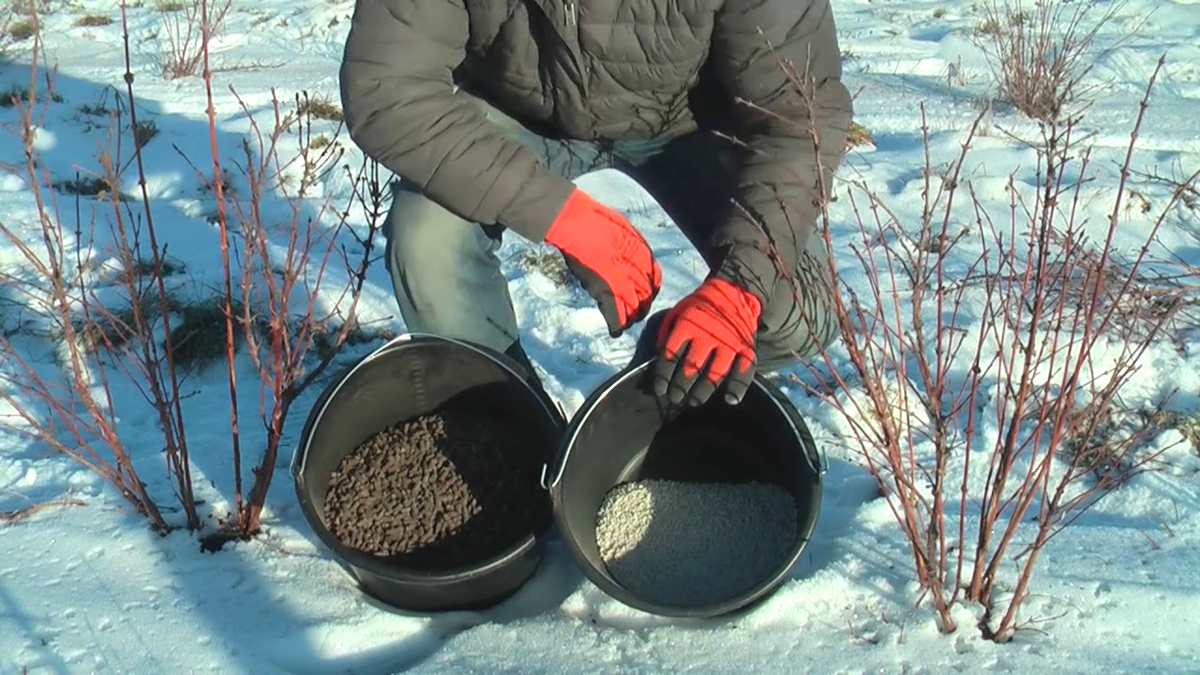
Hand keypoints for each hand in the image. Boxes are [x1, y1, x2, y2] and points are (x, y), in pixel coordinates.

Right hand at [545, 189, 660, 336]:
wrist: (577, 224)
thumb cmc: (595, 220)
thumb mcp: (623, 229)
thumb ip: (630, 245)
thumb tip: (628, 253)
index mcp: (644, 254)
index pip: (655, 280)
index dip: (651, 291)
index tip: (645, 295)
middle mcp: (638, 270)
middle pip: (647, 297)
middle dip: (642, 308)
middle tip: (636, 314)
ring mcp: (622, 282)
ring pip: (634, 309)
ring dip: (631, 318)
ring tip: (626, 323)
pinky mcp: (606, 292)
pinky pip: (615, 316)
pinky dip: (616, 326)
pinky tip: (615, 331)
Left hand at [653, 277, 760, 405]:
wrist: (734, 290)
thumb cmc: (700, 307)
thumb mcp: (677, 312)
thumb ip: (667, 333)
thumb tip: (659, 359)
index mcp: (686, 325)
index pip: (670, 356)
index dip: (663, 376)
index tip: (660, 390)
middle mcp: (707, 335)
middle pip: (691, 368)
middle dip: (680, 387)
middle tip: (676, 398)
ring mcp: (729, 342)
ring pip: (715, 374)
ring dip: (702, 392)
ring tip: (694, 401)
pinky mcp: (747, 347)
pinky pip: (744, 371)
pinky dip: (738, 387)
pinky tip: (730, 399)